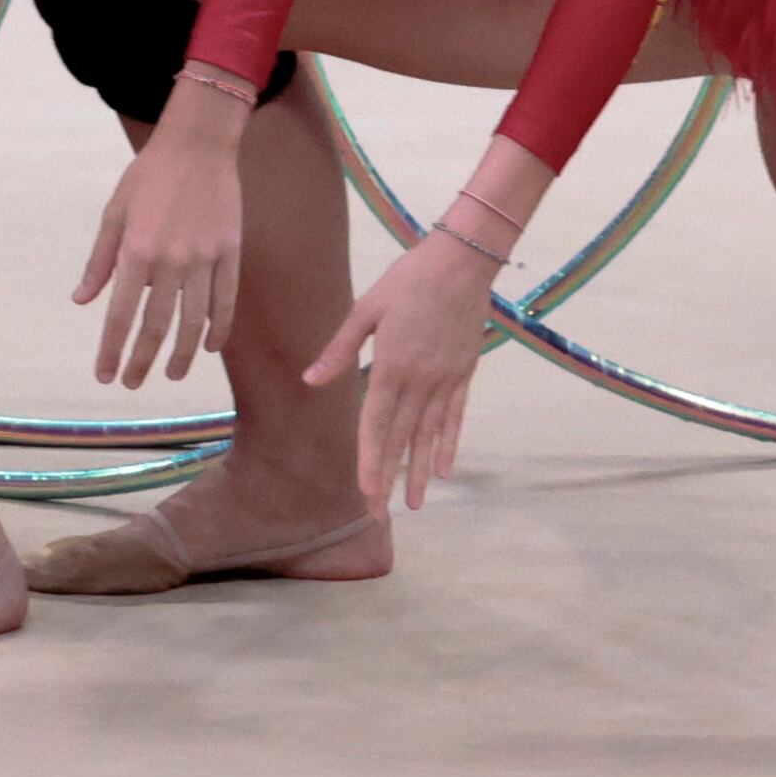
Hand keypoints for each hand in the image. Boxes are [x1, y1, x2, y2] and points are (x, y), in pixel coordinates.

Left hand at [75, 84, 249, 386]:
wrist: (199, 143)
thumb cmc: (149, 175)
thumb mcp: (113, 212)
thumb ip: (100, 260)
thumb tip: (82, 300)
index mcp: (136, 250)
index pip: (121, 314)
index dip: (112, 350)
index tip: (106, 376)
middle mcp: (171, 260)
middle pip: (157, 325)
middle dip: (142, 360)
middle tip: (133, 384)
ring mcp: (206, 258)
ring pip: (195, 321)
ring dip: (183, 354)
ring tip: (172, 375)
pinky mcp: (231, 252)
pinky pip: (227, 300)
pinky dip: (220, 328)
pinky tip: (213, 347)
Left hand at [308, 220, 502, 511]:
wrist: (462, 262)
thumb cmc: (408, 280)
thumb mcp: (366, 309)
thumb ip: (340, 349)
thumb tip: (311, 380)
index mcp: (392, 366)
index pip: (376, 424)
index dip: (370, 460)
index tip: (365, 492)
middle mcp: (421, 381)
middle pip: (402, 437)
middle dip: (390, 477)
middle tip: (380, 513)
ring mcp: (446, 380)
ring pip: (430, 435)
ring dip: (422, 471)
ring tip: (416, 504)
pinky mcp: (464, 373)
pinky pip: (456, 416)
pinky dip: (450, 443)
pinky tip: (446, 468)